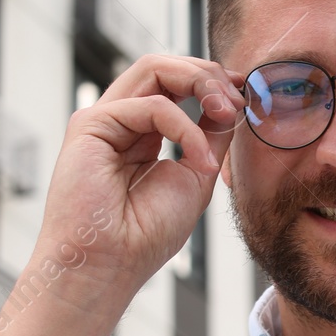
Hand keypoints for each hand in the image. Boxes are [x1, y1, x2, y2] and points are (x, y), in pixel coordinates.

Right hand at [35, 54, 246, 309]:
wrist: (108, 267)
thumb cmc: (144, 235)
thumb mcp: (196, 175)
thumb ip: (210, 135)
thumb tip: (231, 103)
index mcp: (141, 134)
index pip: (176, 85)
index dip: (212, 82)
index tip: (245, 95)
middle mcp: (120, 121)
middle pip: (165, 67)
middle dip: (208, 75)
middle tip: (238, 101)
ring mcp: (103, 120)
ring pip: (153, 68)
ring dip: (200, 82)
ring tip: (227, 111)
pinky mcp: (90, 125)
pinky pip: (150, 106)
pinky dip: (186, 127)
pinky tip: (201, 159)